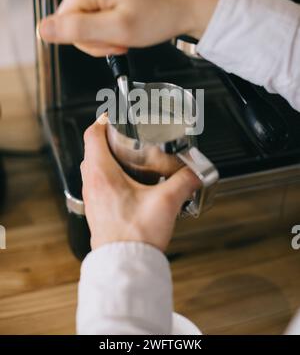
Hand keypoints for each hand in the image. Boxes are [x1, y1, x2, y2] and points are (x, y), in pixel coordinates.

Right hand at [39, 0, 221, 56]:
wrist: (189, 5)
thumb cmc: (162, 14)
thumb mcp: (118, 30)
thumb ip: (78, 31)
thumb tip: (42, 30)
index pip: (63, 21)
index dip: (86, 41)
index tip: (112, 42)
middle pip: (74, 20)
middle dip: (97, 38)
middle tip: (122, 39)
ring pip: (86, 20)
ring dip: (105, 34)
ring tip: (128, 32)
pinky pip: (98, 13)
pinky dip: (111, 26)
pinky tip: (127, 25)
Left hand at [81, 119, 200, 251]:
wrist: (125, 266)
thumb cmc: (135, 237)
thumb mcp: (166, 202)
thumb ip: (185, 181)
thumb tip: (195, 172)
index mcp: (102, 174)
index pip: (92, 135)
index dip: (102, 121)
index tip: (113, 116)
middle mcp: (92, 184)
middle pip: (92, 149)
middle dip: (108, 138)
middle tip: (125, 135)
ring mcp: (92, 198)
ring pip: (93, 167)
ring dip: (107, 158)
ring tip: (128, 157)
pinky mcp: (97, 210)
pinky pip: (97, 183)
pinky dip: (109, 176)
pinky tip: (129, 185)